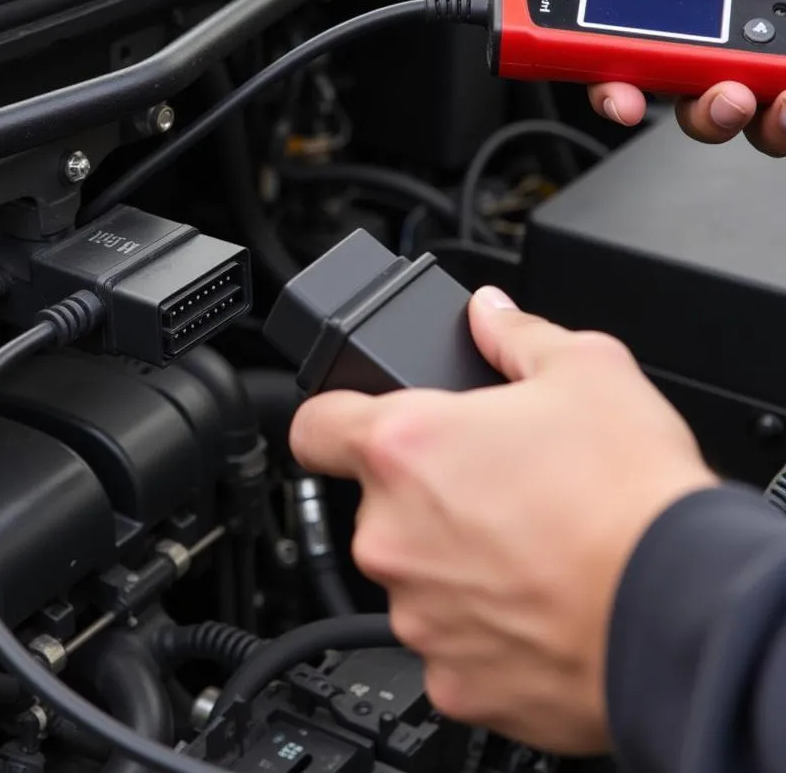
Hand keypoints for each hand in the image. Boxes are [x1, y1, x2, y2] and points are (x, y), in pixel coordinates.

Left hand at [289, 288, 717, 754]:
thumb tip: (489, 314)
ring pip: (414, 573)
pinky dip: (479, 624)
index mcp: (404, 446)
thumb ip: (515, 335)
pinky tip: (533, 603)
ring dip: (451, 558)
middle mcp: (390, 532)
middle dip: (425, 493)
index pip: (313, 425)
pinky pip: (447, 639)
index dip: (333, 417)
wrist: (679, 611)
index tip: (353, 425)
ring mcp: (415, 610)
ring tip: (525, 544)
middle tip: (494, 486)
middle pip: (378, 502)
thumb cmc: (629, 496)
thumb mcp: (585, 370)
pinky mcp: (448, 678)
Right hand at [559, 0, 785, 154]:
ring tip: (740, 85)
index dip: (584, 32)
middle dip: (629, 91)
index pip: (624, 8)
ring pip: (700, 115)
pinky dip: (771, 121)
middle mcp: (731, 21)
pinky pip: (761, 134)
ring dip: (708, 110)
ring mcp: (765, 67)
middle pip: (647, 74)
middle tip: (625, 92)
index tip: (555, 44)